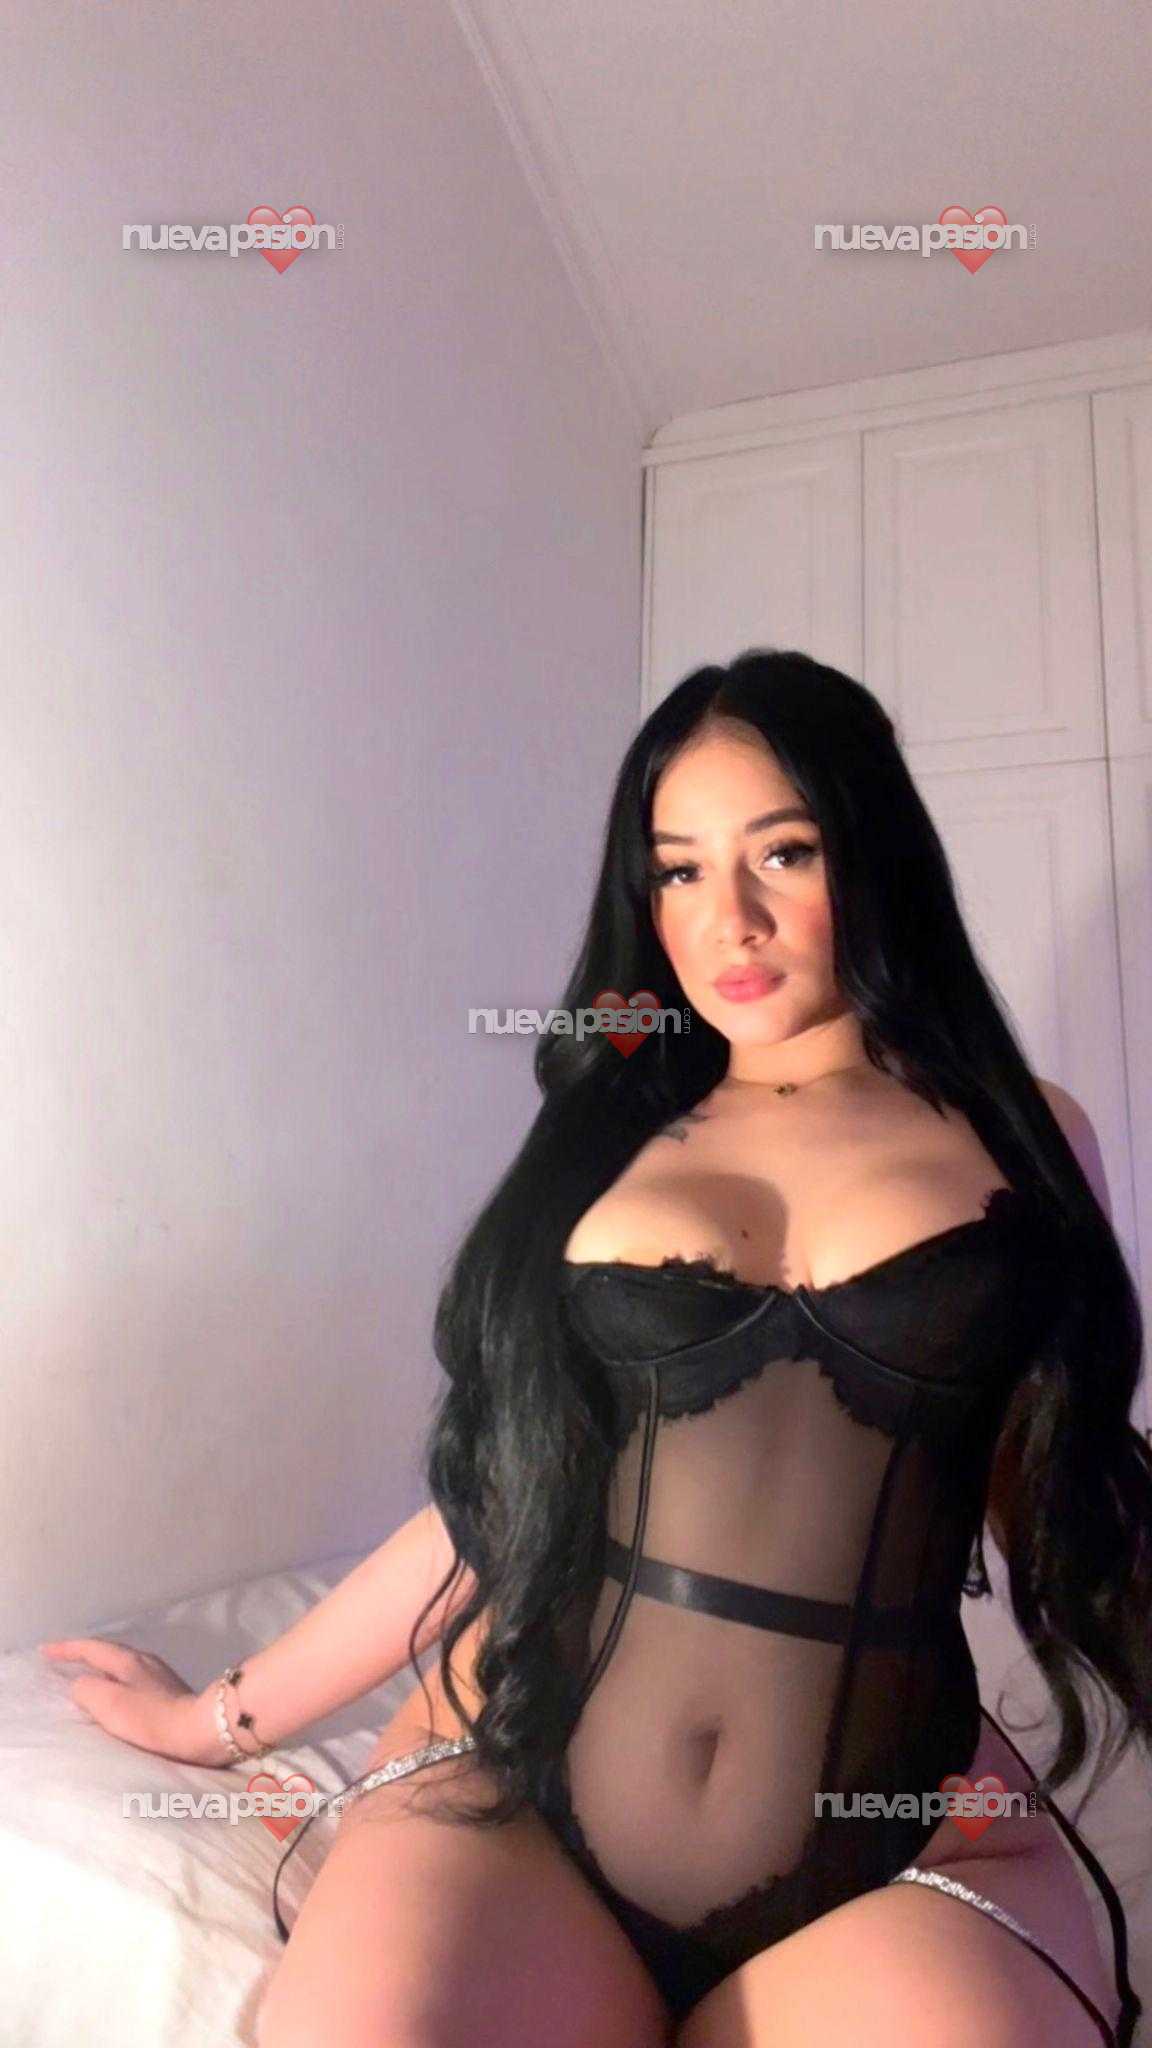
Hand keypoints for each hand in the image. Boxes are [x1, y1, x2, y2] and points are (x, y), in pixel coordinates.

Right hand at [38, 1637, 225, 1766]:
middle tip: (64, 1661)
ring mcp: (160, 1675)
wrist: (198, 1731)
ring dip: (103, 1669)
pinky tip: (119, 1696)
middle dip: (85, 1655)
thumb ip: (87, 1689)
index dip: (67, 1648)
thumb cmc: (150, 1717)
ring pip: (124, 1666)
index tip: (46, 1650)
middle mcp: (145, 1661)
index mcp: (128, 1660)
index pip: (91, 1648)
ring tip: (88, 1678)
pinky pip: (135, 1681)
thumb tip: (81, 1684)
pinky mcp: (171, 1693)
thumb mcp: (108, 1703)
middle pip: (109, 1652)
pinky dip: (118, 1683)